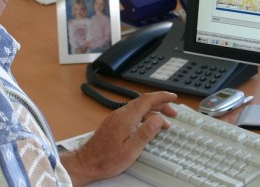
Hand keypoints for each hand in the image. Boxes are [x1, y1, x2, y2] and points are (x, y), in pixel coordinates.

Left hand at [61, 91, 176, 185]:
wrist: (87, 163)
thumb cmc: (107, 159)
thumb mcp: (131, 150)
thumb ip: (146, 132)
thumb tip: (159, 119)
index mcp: (127, 117)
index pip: (148, 100)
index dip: (162, 97)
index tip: (173, 97)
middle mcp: (121, 114)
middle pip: (144, 102)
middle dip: (160, 104)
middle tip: (172, 112)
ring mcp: (116, 117)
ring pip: (138, 108)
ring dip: (153, 111)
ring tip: (164, 121)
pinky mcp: (114, 123)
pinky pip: (132, 113)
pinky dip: (144, 115)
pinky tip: (147, 125)